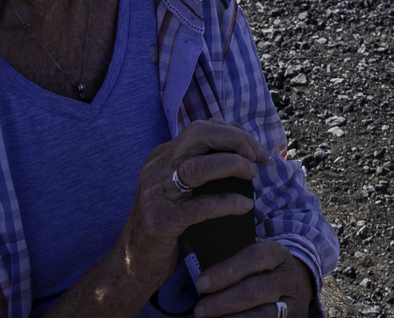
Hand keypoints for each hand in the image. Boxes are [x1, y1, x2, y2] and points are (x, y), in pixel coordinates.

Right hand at [114, 120, 269, 296]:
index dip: (234, 133)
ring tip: (252, 174)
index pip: (201, 128)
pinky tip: (244, 206)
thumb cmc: (169, 225)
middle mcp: (156, 169)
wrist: (134, 265)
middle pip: (198, 135)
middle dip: (235, 140)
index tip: (256, 149)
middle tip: (259, 157)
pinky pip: (199, 206)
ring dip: (232, 165)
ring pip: (197, 166)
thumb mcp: (182, 190)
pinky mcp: (160, 221)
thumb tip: (245, 154)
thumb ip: (204, 169)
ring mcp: (155, 194)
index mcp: (163, 156)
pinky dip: (226, 203)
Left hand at [192, 241, 317, 317]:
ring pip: (262, 315)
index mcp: (278, 254)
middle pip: (256, 290)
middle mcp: (289, 277)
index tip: (201, 283)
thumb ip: (233, 259)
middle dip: (223, 302)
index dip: (226, 271)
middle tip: (199, 310)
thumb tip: (195, 261)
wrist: (294, 289)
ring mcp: (294, 302)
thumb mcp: (255, 259)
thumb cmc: (262, 272)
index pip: (254, 257)